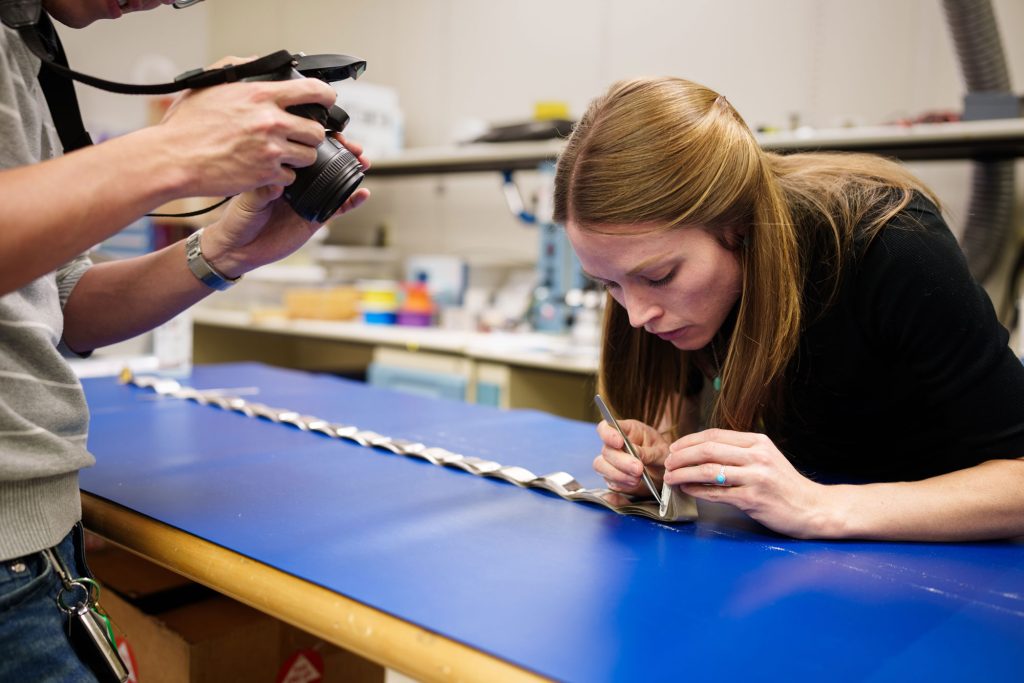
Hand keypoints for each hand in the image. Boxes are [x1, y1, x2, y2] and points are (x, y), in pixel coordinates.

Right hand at [155, 56, 339, 197]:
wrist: (173, 157)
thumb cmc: (186, 124)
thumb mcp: (210, 85)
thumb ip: (238, 69)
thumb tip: (257, 63)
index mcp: (260, 95)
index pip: (311, 91)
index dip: (326, 96)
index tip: (328, 100)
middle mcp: (270, 121)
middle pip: (317, 130)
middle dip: (311, 135)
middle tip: (300, 137)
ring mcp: (270, 149)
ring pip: (308, 156)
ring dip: (299, 157)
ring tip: (283, 155)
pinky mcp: (266, 174)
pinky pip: (290, 177)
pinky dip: (282, 176)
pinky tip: (268, 171)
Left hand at [198, 135, 369, 277]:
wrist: (240, 248)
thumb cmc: (238, 220)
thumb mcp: (247, 201)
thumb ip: (264, 190)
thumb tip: (279, 180)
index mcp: (281, 171)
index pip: (304, 150)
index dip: (320, 140)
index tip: (331, 135)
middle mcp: (298, 183)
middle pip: (326, 162)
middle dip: (344, 151)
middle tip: (354, 147)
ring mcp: (309, 199)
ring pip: (336, 182)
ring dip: (352, 171)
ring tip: (363, 163)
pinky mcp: (316, 219)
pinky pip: (337, 207)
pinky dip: (351, 201)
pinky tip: (363, 194)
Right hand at [594, 418, 667, 496]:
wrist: (664, 473)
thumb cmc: (661, 456)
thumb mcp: (660, 451)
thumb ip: (647, 452)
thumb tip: (634, 452)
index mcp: (626, 431)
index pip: (606, 428)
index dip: (608, 434)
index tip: (619, 442)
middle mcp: (614, 446)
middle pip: (606, 451)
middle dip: (621, 462)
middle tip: (638, 469)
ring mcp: (610, 462)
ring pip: (602, 466)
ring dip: (619, 475)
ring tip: (637, 479)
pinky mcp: (612, 478)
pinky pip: (609, 481)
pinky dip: (622, 484)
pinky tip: (635, 484)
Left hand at [663, 429, 829, 537]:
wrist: (813, 508)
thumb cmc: (785, 485)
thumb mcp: (765, 458)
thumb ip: (738, 452)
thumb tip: (700, 451)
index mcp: (757, 442)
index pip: (714, 435)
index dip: (689, 441)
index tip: (673, 448)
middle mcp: (757, 456)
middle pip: (708, 450)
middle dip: (681, 456)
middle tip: (667, 463)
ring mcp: (756, 477)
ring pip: (709, 470)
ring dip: (684, 474)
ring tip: (671, 477)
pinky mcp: (753, 498)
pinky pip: (717, 493)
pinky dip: (697, 491)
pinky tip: (686, 490)